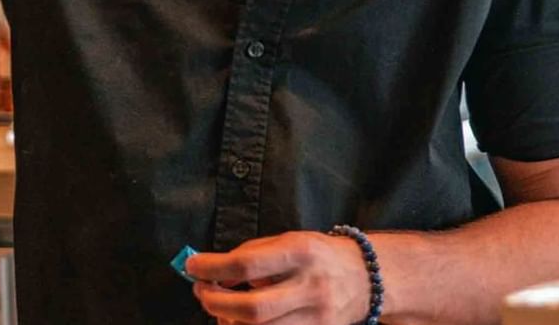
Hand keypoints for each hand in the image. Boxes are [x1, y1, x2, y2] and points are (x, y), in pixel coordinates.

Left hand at [185, 231, 372, 324]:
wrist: (366, 277)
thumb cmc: (318, 256)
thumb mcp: (289, 240)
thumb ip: (253, 254)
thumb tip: (213, 272)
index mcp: (301, 253)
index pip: (246, 265)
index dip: (212, 268)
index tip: (192, 267)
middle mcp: (310, 287)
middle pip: (252, 309)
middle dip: (215, 303)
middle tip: (201, 292)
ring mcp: (317, 317)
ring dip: (229, 321)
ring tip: (221, 308)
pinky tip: (241, 321)